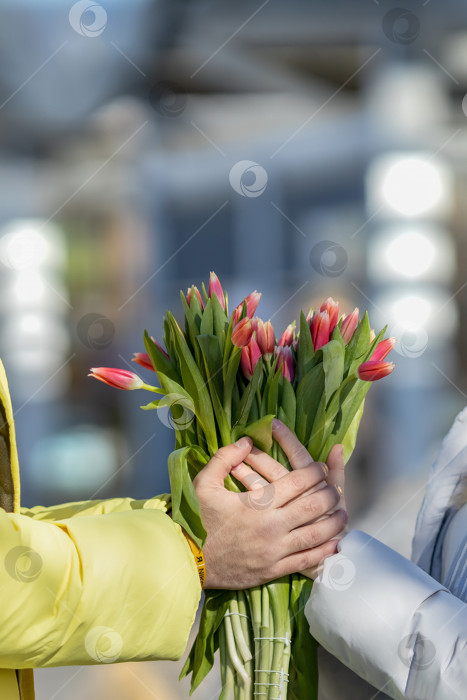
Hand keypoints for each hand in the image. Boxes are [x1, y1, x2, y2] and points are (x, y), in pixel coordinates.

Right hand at [193, 434, 346, 588]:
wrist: (187, 562)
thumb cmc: (197, 520)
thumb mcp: (203, 483)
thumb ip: (225, 457)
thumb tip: (247, 441)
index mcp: (257, 503)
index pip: (297, 482)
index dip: (315, 472)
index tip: (321, 466)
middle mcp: (271, 526)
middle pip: (312, 507)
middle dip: (329, 495)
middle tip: (336, 488)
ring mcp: (274, 550)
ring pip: (315, 535)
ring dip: (333, 523)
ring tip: (342, 513)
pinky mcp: (274, 570)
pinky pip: (306, 560)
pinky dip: (324, 551)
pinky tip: (333, 543)